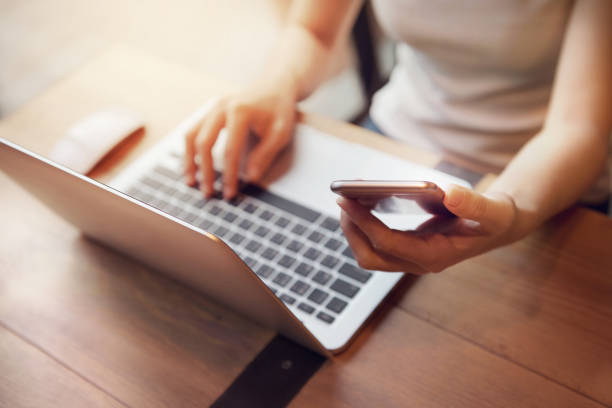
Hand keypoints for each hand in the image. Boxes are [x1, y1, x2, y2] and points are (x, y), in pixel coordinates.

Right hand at [184, 75, 297, 198]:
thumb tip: (250, 178)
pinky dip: (189, 150)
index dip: (228, 175)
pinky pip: (192, 131)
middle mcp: (221, 107)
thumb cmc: (279, 109)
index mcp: (239, 111)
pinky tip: (191, 166)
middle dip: (204, 171)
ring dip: (190, 161)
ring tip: (191, 181)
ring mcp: (212, 108)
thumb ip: (265, 155)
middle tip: (207, 192)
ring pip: (191, 135)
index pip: (230, 150)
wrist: (275, 86)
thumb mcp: (280, 132)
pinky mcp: (209, 112)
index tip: (229, 192)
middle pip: (204, 143)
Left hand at [337, 184, 517, 273]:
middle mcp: (418, 262)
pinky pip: (377, 243)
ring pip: (369, 254)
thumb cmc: (494, 219)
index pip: (387, 244)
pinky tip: (363, 201)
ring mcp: (411, 258)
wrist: (498, 227)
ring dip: (354, 230)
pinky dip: (364, 225)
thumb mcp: (492, 211)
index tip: (345, 200)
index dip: (363, 222)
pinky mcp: (407, 249)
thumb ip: (474, 204)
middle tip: (342, 199)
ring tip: (348, 199)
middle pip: (369, 257)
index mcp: (434, 256)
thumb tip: (449, 194)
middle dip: (351, 230)